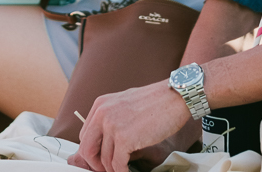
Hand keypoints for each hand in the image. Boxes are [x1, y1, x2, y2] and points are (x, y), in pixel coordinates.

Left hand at [68, 80, 192, 171]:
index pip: (85, 136)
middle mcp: (102, 113)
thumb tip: (104, 140)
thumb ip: (112, 117)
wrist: (176, 96)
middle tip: (108, 170)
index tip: (102, 160)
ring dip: (113, 169)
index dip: (93, 152)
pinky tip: (129, 171)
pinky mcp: (124, 138)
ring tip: (123, 170)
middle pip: (87, 149)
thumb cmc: (156, 102)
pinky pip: (117, 164)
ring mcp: (112, 125)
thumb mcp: (125, 103)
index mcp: (100, 105)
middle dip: (97, 164)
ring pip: (104, 160)